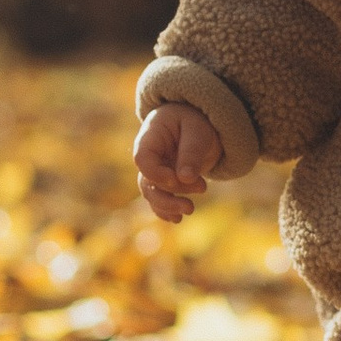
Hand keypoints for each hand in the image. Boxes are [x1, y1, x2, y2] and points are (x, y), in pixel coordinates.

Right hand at [136, 102, 223, 221]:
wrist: (197, 124)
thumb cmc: (196, 122)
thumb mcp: (198, 132)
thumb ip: (191, 153)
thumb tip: (185, 178)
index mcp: (150, 137)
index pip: (143, 159)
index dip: (156, 174)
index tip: (177, 179)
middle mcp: (148, 157)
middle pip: (147, 182)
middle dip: (167, 196)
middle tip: (190, 204)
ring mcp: (154, 171)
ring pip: (152, 194)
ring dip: (168, 206)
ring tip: (189, 209)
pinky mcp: (162, 183)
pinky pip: (159, 199)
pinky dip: (166, 210)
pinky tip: (177, 218)